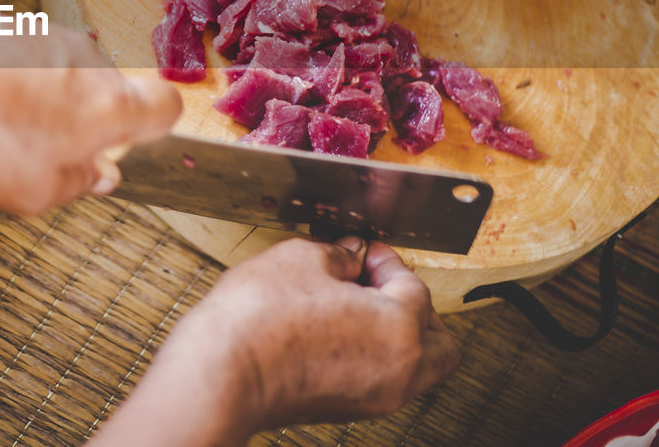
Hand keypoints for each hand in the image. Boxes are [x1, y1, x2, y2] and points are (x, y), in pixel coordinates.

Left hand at [0, 0, 181, 214]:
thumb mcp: (36, 191)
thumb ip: (76, 186)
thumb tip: (96, 178)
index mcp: (111, 106)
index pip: (164, 108)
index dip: (151, 131)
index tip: (126, 149)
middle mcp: (86, 63)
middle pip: (92, 101)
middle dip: (61, 133)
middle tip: (26, 165)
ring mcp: (43, 39)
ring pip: (38, 90)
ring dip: (6, 123)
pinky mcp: (2, 29)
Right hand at [90, 238, 458, 444]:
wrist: (221, 375)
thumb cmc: (259, 319)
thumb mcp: (300, 259)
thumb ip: (338, 253)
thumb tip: (350, 255)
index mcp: (401, 329)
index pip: (414, 286)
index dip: (388, 260)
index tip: (366, 250)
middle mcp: (400, 370)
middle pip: (438, 339)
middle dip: (414, 304)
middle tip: (376, 279)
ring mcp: (375, 397)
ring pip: (415, 365)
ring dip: (397, 332)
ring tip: (354, 303)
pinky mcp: (347, 409)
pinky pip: (384, 378)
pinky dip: (374, 353)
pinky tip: (336, 328)